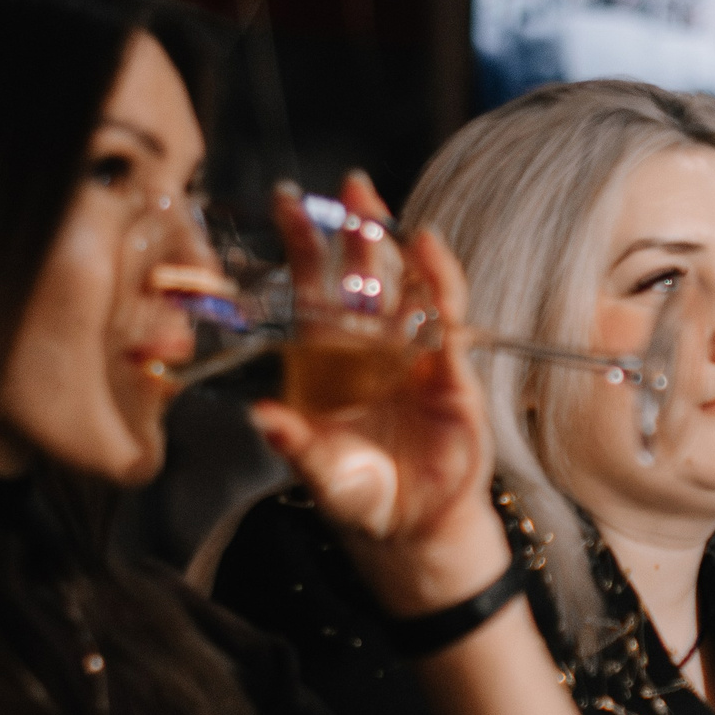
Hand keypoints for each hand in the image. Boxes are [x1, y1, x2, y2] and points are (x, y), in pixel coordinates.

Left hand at [249, 173, 505, 615]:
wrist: (413, 530)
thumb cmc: (361, 495)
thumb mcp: (318, 472)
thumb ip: (292, 444)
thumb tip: (261, 416)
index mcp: (332, 359)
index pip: (317, 289)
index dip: (304, 246)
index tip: (288, 202)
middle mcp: (375, 349)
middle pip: (368, 276)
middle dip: (360, 230)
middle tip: (353, 184)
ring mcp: (416, 359)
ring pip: (411, 291)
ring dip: (402, 252)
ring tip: (391, 216)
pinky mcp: (453, 379)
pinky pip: (447, 326)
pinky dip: (440, 290)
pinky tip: (431, 259)